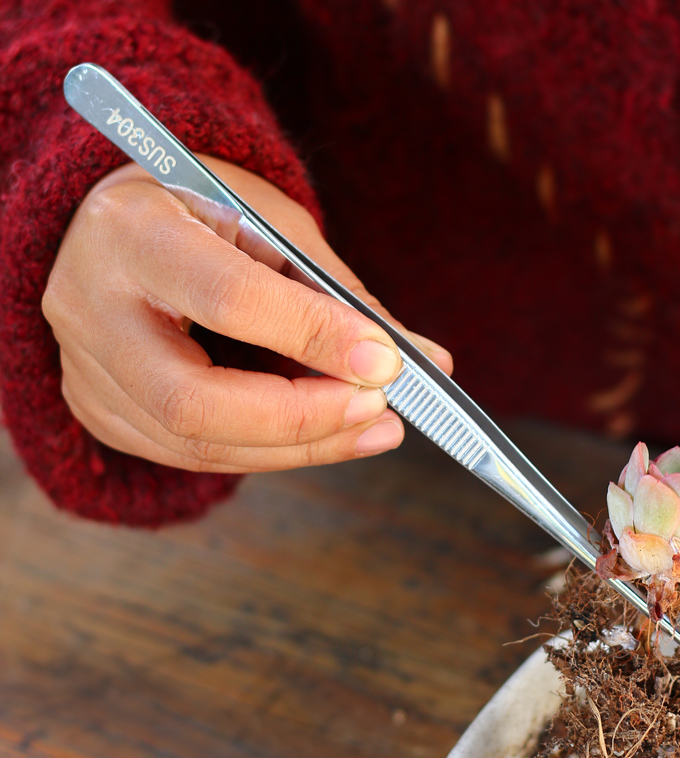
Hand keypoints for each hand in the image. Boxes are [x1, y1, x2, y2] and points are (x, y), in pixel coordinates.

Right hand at [42, 156, 452, 472]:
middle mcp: (90, 308)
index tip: (388, 362)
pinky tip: (322, 435)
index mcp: (132, 232)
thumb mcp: (272, 223)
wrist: (124, 225)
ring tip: (372, 429)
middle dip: (303, 418)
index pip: (229, 299)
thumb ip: (338, 294)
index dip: (313, 336)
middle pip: (194, 400)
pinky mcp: (102, 409)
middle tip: (379, 411)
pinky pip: (191, 453)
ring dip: (299, 447)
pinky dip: (268, 451)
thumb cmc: (207, 212)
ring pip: (196, 442)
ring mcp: (86, 370)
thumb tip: (425, 361)